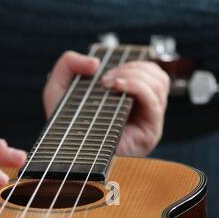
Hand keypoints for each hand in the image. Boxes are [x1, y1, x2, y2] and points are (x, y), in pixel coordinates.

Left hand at [43, 51, 170, 156]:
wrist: (64, 155)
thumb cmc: (64, 125)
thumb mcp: (59, 87)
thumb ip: (68, 63)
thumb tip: (95, 62)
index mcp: (130, 97)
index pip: (150, 72)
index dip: (134, 62)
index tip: (108, 66)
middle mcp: (143, 109)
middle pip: (157, 75)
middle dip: (132, 67)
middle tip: (106, 78)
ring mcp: (149, 120)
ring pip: (159, 83)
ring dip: (134, 74)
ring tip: (110, 82)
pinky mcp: (150, 132)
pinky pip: (153, 101)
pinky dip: (137, 86)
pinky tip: (117, 86)